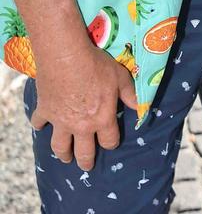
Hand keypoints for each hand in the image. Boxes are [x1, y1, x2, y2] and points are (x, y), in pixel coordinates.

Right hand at [31, 44, 137, 170]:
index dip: (111, 143)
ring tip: (65, 156)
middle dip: (86, 161)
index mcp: (102, 119)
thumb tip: (141, 108)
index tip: (110, 143)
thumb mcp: (120, 76)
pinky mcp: (44, 111)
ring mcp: (61, 121)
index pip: (109, 141)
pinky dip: (39, 124)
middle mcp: (82, 126)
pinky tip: (40, 125)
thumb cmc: (97, 65)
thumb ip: (129, 94)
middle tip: (86, 165)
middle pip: (84, 153)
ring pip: (60, 146)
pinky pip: (39, 123)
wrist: (66, 56)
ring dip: (63, 153)